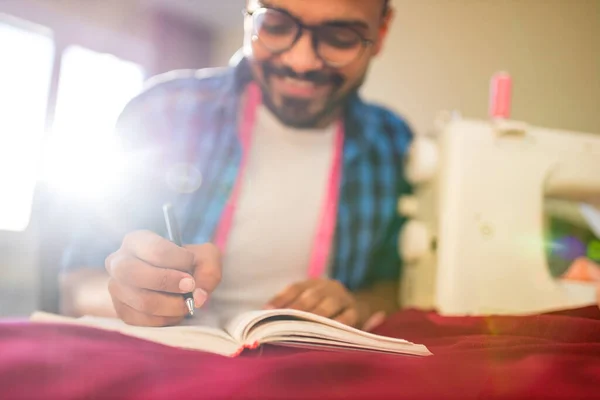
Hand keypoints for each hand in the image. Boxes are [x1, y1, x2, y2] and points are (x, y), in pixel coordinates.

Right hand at [105, 230, 221, 326]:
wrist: (174, 281)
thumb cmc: (187, 264)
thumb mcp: (204, 257)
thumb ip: (209, 268)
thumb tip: (199, 296)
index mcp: (137, 240)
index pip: (155, 249)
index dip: (179, 260)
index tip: (192, 265)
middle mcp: (118, 261)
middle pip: (135, 274)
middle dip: (168, 282)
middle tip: (189, 286)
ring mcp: (115, 287)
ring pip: (141, 301)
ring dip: (172, 306)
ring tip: (187, 303)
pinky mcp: (120, 310)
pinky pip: (140, 320)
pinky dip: (164, 320)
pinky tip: (175, 312)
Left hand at [265, 279, 385, 330]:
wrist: (361, 307)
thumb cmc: (327, 309)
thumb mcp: (313, 303)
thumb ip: (294, 308)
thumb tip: (268, 317)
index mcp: (314, 283)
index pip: (295, 288)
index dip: (281, 298)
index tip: (266, 310)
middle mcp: (329, 287)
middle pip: (312, 295)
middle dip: (297, 308)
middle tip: (283, 321)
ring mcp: (344, 298)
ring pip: (330, 303)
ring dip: (316, 315)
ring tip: (303, 327)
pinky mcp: (357, 311)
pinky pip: (348, 316)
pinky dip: (339, 323)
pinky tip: (329, 332)